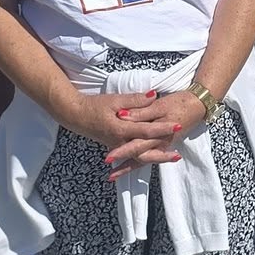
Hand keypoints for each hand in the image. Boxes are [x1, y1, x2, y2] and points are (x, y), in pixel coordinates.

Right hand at [63, 92, 183, 175]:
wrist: (75, 116)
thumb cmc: (94, 106)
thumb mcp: (114, 99)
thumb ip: (135, 100)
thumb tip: (154, 96)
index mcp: (120, 129)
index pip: (146, 130)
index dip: (162, 128)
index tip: (177, 125)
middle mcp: (120, 142)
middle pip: (145, 152)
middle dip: (163, 153)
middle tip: (179, 154)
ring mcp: (118, 147)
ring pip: (140, 157)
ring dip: (157, 158)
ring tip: (174, 157)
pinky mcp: (117, 147)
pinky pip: (133, 156)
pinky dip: (146, 158)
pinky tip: (158, 157)